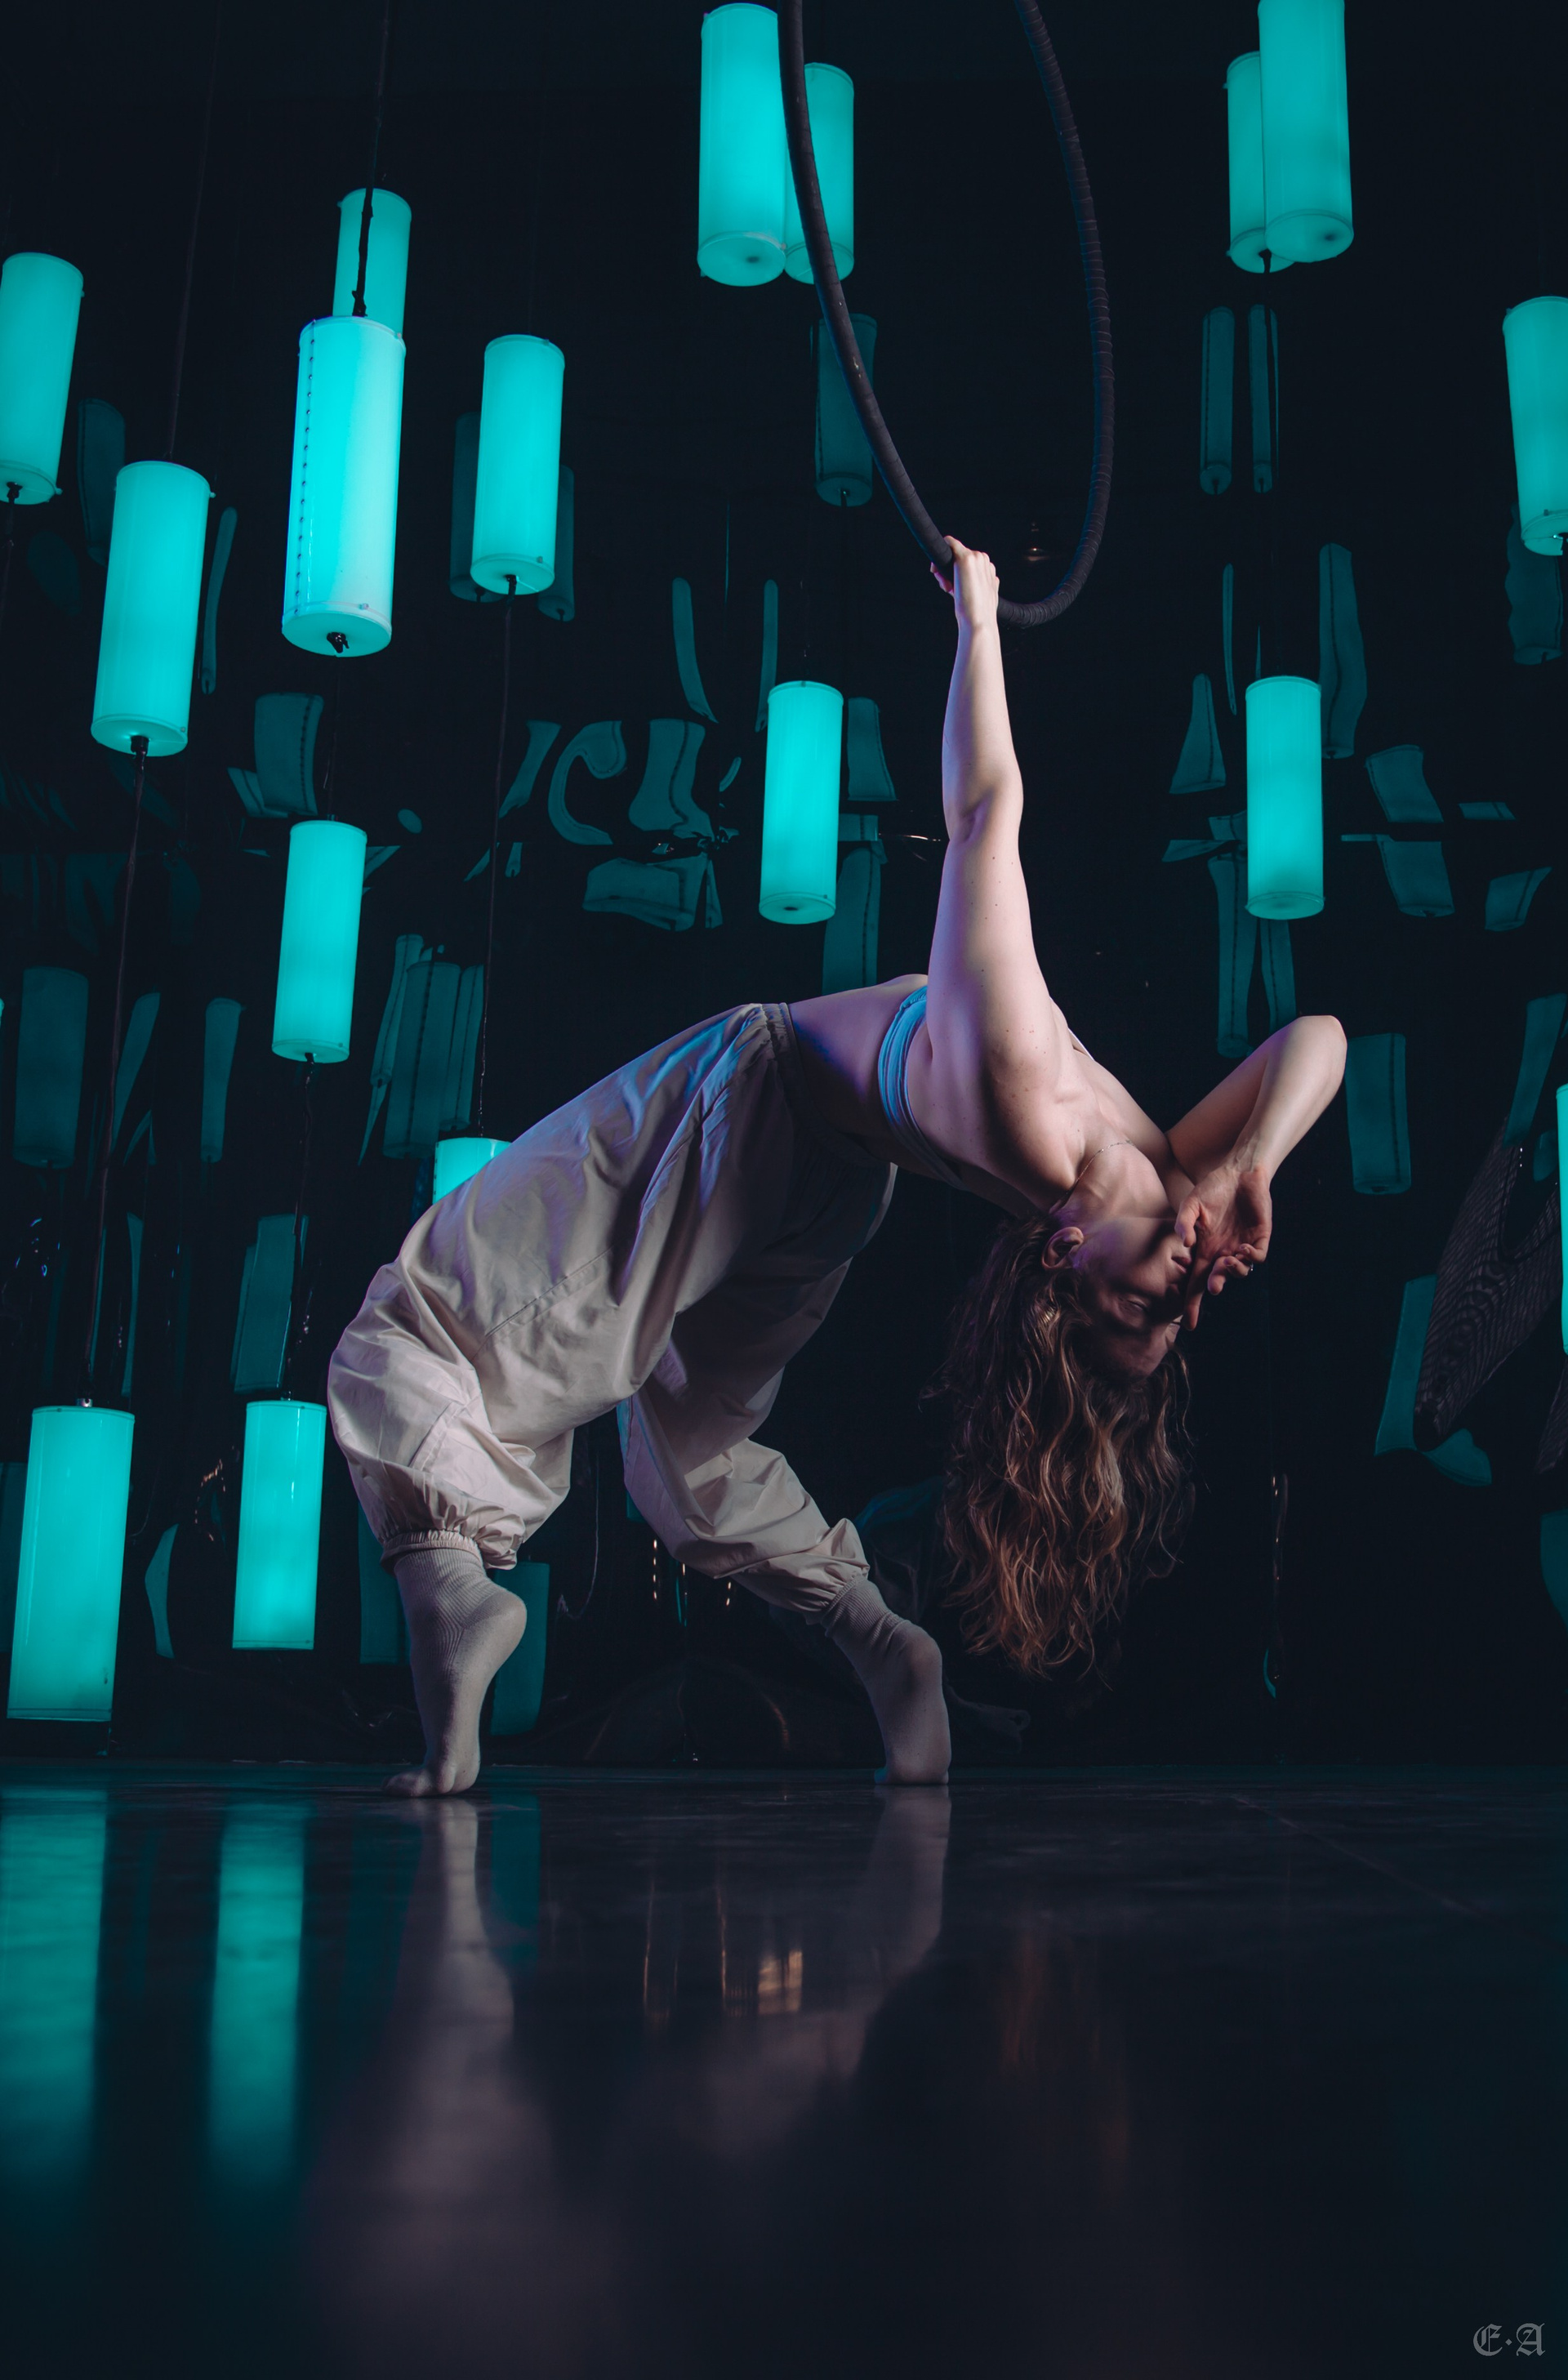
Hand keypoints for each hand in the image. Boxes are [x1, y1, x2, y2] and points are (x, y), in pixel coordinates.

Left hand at [931, 534, 999, 633]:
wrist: (978, 620)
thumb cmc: (976, 613)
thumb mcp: (976, 596)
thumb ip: (971, 586)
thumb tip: (955, 582)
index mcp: (989, 571)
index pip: (969, 564)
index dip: (957, 573)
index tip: (951, 587)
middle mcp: (985, 561)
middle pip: (960, 556)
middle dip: (949, 571)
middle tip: (948, 589)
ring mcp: (977, 557)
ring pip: (953, 554)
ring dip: (944, 570)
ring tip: (949, 589)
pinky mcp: (966, 558)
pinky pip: (949, 543)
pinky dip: (940, 552)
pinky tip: (935, 570)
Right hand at [1175, 1162, 1271, 1327]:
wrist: (1239, 1172)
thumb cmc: (1212, 1188)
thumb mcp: (1191, 1204)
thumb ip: (1184, 1222)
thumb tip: (1186, 1245)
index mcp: (1205, 1249)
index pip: (1196, 1282)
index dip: (1192, 1303)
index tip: (1190, 1324)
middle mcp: (1223, 1252)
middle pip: (1217, 1280)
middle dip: (1215, 1287)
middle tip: (1213, 1287)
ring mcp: (1241, 1246)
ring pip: (1240, 1272)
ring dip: (1233, 1272)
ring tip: (1228, 1261)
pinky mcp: (1260, 1237)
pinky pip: (1257, 1257)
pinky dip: (1250, 1258)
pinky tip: (1242, 1248)